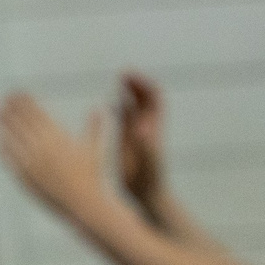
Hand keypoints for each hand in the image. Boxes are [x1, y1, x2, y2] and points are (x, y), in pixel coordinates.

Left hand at [0, 93, 110, 218]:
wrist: (83, 202)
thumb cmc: (91, 175)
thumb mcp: (93, 148)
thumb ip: (94, 127)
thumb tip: (100, 108)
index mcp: (58, 137)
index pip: (37, 113)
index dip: (26, 102)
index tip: (18, 93)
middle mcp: (43, 147)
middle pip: (22, 122)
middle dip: (12, 108)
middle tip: (4, 99)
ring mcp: (32, 162)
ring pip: (12, 138)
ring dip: (3, 124)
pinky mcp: (25, 177)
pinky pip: (10, 159)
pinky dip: (3, 148)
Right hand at [116, 71, 166, 209]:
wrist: (147, 192)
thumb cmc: (149, 178)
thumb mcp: (147, 161)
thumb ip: (144, 143)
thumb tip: (140, 128)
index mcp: (154, 126)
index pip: (154, 97)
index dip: (144, 84)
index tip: (130, 77)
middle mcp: (147, 125)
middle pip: (145, 96)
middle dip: (136, 82)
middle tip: (123, 72)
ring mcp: (138, 131)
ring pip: (135, 105)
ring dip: (128, 91)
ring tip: (119, 79)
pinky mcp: (128, 139)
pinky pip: (125, 118)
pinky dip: (119, 107)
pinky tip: (110, 104)